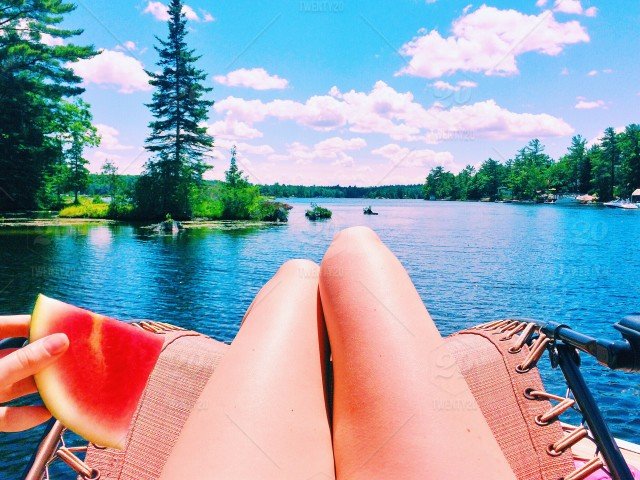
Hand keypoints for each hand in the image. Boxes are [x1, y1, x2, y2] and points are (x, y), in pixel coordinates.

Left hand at [0, 315, 68, 431]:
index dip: (30, 323)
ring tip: (70, 383)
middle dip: (46, 357)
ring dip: (43, 386)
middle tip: (73, 354)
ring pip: (18, 386)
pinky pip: (11, 415)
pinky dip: (30, 415)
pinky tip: (49, 412)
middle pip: (18, 357)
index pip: (5, 327)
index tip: (58, 323)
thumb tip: (61, 341)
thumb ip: (24, 361)